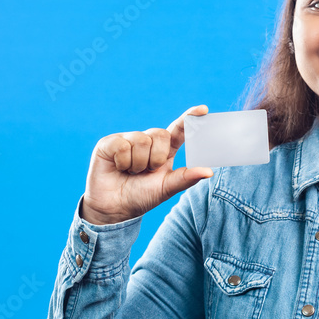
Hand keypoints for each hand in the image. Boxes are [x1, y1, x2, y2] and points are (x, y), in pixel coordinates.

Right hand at [81, 105, 214, 224]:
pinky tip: (118, 168)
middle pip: (160, 134)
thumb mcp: (167, 188)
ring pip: (141, 140)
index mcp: (164, 150)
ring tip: (131, 172)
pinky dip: (123, 162)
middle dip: (157, 158)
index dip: (189, 118)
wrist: (115, 208)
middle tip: (147, 171)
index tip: (203, 110)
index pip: (178, 130)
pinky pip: (122, 145)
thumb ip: (186, 178)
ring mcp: (128, 140)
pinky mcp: (109, 143)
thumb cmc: (142, 196)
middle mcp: (147, 141)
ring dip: (138, 163)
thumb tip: (209, 171)